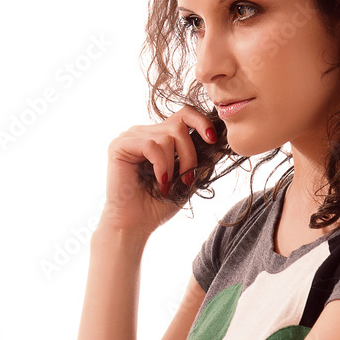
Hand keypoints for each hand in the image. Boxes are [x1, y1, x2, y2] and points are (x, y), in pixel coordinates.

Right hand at [100, 105, 217, 236]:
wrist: (135, 225)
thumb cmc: (158, 205)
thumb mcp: (188, 178)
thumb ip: (201, 159)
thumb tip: (220, 142)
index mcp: (158, 137)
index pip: (183, 114)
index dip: (201, 122)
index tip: (213, 140)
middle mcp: (143, 132)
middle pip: (179, 125)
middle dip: (189, 154)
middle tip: (188, 178)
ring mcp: (130, 137)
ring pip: (167, 135)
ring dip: (173, 165)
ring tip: (166, 185)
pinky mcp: (119, 145)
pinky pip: (152, 145)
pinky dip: (161, 166)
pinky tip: (159, 182)